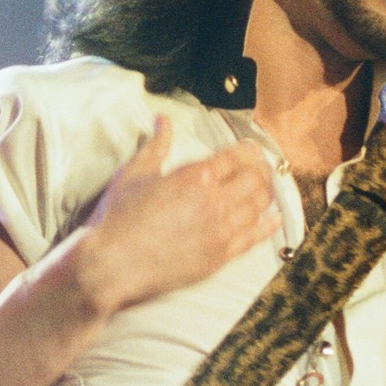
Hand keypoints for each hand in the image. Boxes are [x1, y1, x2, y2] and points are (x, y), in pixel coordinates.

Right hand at [70, 116, 277, 312]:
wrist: (110, 265)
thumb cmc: (117, 218)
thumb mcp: (135, 173)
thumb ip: (156, 145)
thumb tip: (163, 120)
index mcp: (195, 176)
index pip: (238, 155)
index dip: (250, 150)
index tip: (251, 150)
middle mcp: (214, 201)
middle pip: (256, 179)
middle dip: (262, 170)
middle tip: (260, 170)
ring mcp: (220, 231)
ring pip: (260, 206)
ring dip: (266, 194)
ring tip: (264, 189)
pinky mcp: (220, 257)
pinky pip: (255, 238)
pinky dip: (269, 225)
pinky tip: (275, 217)